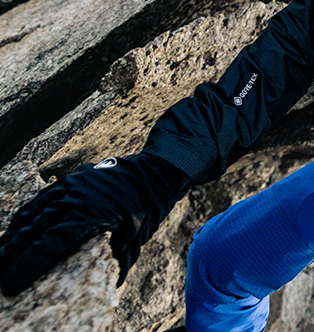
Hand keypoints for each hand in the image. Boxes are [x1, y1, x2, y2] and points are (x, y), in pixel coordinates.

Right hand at [0, 153, 190, 296]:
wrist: (156, 171)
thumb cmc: (148, 207)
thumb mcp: (136, 237)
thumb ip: (119, 261)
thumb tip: (111, 284)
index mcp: (91, 215)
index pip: (50, 244)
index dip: (27, 266)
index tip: (10, 285)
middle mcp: (75, 199)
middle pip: (32, 230)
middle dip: (10, 255)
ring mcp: (70, 187)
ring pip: (31, 214)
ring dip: (12, 236)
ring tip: (0, 256)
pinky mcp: (69, 181)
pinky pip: (39, 200)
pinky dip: (24, 217)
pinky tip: (14, 231)